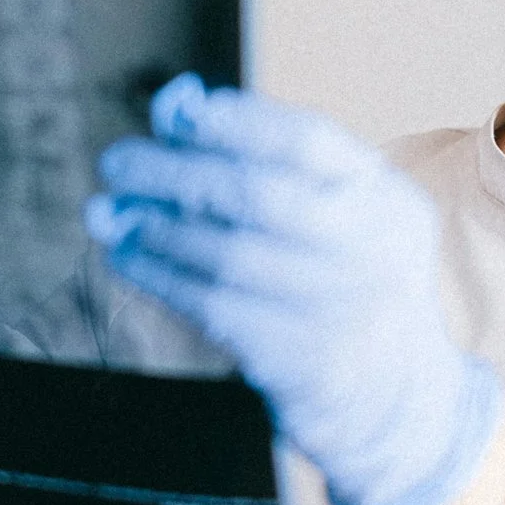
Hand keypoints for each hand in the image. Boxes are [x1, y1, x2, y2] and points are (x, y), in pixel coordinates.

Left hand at [85, 75, 501, 504]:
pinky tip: (128, 256)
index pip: (309, 142)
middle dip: (173, 173)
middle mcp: (370, 250)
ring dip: (155, 226)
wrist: (395, 395)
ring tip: (110, 212)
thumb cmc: (345, 276)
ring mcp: (338, 310)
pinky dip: (160, 277)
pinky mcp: (301, 363)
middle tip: (117, 161)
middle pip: (257, 196)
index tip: (176, 112)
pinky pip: (213, 308)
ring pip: (227, 255)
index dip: (236, 121)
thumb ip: (264, 158)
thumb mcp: (339, 210)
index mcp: (385, 198)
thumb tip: (172, 108)